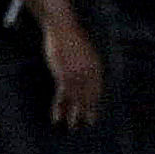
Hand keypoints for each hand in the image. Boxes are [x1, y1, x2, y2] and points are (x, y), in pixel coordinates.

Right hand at [41, 10, 104, 127]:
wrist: (62, 27)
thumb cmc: (70, 35)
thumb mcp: (82, 49)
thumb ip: (84, 62)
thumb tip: (82, 70)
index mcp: (96, 67)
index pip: (97, 89)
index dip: (94, 101)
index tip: (93, 111)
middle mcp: (90, 75)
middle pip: (89, 97)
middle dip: (87, 111)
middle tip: (88, 123)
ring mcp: (77, 77)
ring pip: (76, 100)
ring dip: (74, 115)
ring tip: (72, 127)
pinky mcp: (64, 77)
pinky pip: (62, 97)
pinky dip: (59, 108)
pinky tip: (57, 117)